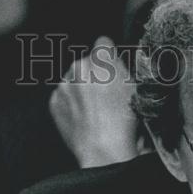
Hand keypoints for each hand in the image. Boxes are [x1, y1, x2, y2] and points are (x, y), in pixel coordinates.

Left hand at [48, 36, 142, 166]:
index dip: (110, 57)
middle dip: (94, 76)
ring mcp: (64, 84)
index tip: (113, 69)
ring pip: (73, 82)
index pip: (104, 44)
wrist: (104, 149)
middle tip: (106, 98)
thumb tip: (115, 61)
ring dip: (81, 91)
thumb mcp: (138, 89)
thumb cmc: (125, 122)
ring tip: (96, 113)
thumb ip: (124, 69)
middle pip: (86, 64)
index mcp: (103, 58)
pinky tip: (85, 119)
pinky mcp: (54, 102)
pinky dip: (71, 106)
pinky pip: (63, 98)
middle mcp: (80, 66)